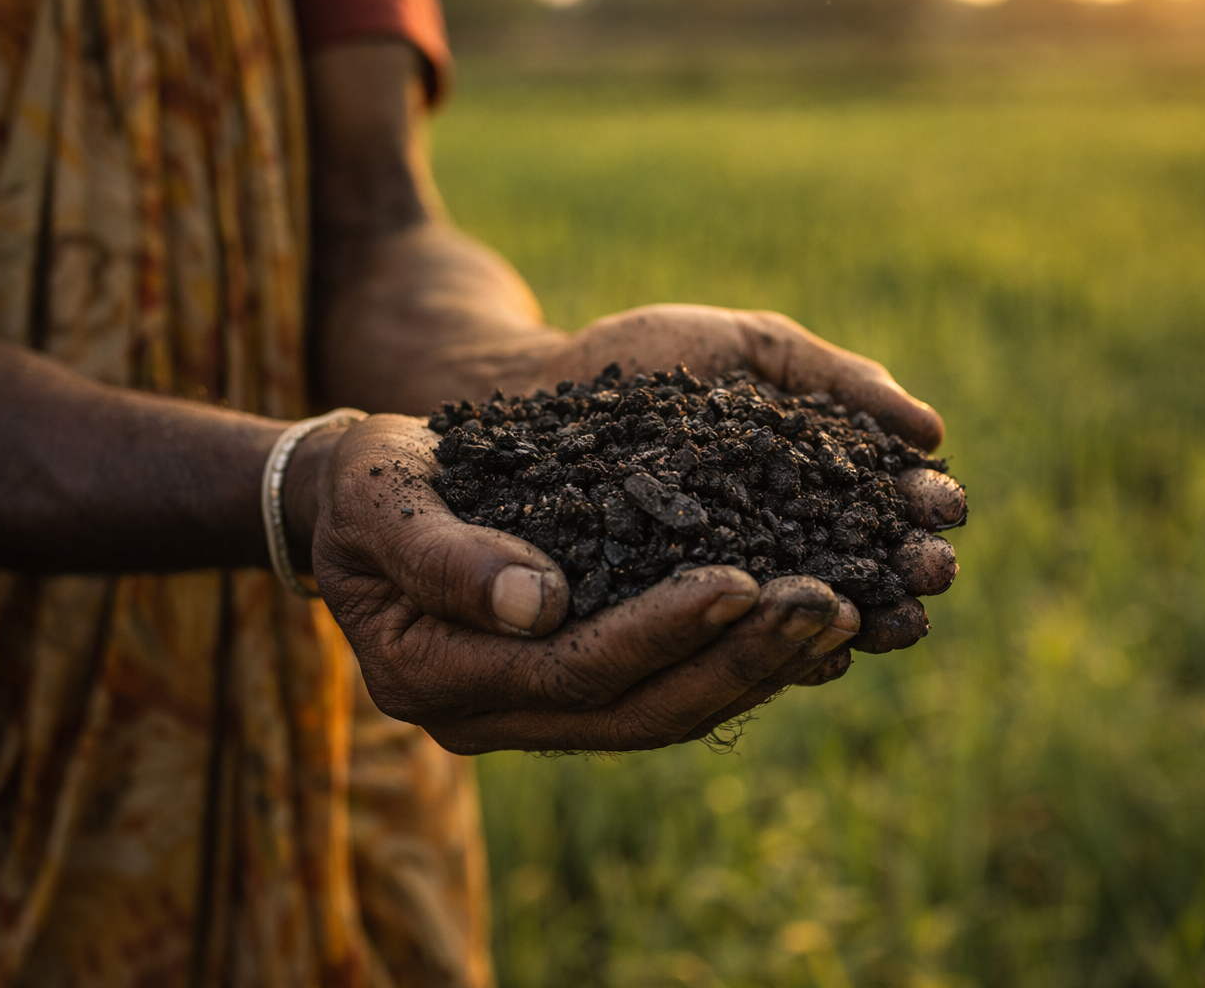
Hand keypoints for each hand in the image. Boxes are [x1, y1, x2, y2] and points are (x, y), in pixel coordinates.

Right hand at [306, 414, 863, 752]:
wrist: (358, 504)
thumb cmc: (368, 488)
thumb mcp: (384, 500)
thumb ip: (447, 556)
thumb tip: (539, 605)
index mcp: (436, 677)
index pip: (572, 670)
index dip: (661, 632)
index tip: (744, 581)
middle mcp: (489, 716)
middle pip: (638, 710)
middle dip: (741, 659)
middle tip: (835, 606)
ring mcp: (534, 712)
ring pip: (666, 713)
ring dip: (758, 668)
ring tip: (846, 614)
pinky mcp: (574, 687)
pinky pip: (668, 690)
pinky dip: (737, 662)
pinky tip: (806, 628)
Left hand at [525, 303, 963, 680]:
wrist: (533, 385)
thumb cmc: (643, 361)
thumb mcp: (750, 351)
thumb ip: (835, 382)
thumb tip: (932, 430)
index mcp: (799, 484)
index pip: (875, 505)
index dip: (915, 508)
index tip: (945, 507)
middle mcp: (769, 544)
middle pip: (854, 565)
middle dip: (901, 568)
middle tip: (935, 569)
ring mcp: (718, 587)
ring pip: (800, 613)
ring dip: (857, 617)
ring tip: (894, 618)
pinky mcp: (664, 622)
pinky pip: (724, 643)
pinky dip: (771, 648)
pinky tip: (815, 654)